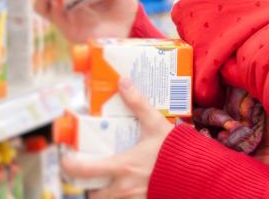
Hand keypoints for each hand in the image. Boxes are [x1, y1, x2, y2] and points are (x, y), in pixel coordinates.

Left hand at [61, 78, 173, 198]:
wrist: (201, 176)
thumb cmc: (178, 152)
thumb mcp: (157, 125)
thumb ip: (139, 104)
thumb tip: (123, 82)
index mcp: (123, 167)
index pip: (84, 170)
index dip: (69, 165)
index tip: (68, 158)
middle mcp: (124, 188)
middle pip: (92, 195)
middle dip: (89, 188)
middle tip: (91, 175)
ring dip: (105, 194)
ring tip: (109, 183)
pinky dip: (124, 197)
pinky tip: (131, 189)